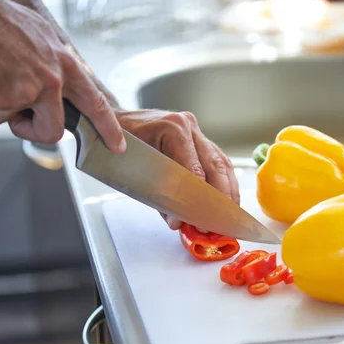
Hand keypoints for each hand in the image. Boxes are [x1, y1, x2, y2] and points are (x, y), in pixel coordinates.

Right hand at [0, 0, 124, 152]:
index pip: (95, 103)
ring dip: (8, 115)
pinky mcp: (3, 102)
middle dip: (39, 131)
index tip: (117, 145)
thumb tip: (59, 83)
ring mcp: (29, 92)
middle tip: (27, 122)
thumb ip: (53, 63)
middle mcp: (52, 80)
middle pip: (55, 130)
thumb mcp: (39, 37)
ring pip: (22, 126)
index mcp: (64, 62)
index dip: (108, 128)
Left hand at [115, 109, 239, 229]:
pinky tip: (227, 199)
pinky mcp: (200, 139)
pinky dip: (225, 182)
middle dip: (221, 196)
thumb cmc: (119, 143)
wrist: (114, 122)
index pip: (194, 168)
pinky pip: (219, 161)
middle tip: (220, 220)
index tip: (199, 218)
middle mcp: (189, 126)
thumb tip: (177, 221)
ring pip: (222, 162)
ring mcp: (196, 131)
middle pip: (215, 165)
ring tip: (230, 213)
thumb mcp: (133, 169)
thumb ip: (158, 196)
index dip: (198, 197)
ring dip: (229, 190)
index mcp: (172, 128)